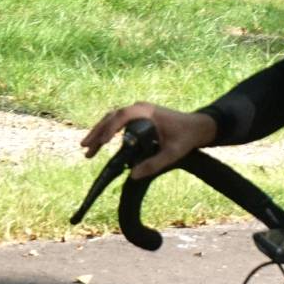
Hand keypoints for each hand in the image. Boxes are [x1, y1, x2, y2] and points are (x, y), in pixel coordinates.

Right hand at [80, 103, 217, 179]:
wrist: (198, 127)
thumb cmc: (186, 138)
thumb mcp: (172, 154)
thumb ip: (153, 165)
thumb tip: (132, 175)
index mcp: (147, 112)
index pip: (123, 116)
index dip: (110, 129)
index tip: (102, 143)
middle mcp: (140, 108)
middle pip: (112, 117)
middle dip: (97, 132)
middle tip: (85, 149)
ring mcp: (138, 111)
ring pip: (112, 118)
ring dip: (99, 132)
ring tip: (87, 149)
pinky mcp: (138, 117)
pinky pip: (117, 121)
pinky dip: (107, 131)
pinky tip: (100, 144)